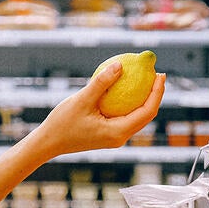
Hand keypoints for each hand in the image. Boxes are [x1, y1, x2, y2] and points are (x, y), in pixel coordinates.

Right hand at [31, 64, 165, 159]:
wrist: (48, 142)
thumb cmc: (62, 123)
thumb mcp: (82, 100)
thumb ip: (101, 82)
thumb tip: (121, 64)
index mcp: (118, 132)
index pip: (147, 112)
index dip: (157, 92)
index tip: (160, 74)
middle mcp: (120, 137)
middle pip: (146, 115)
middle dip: (154, 94)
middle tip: (156, 73)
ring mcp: (115, 137)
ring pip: (137, 117)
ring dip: (144, 98)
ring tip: (146, 78)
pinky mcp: (108, 134)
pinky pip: (125, 116)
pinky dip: (129, 102)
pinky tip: (125, 87)